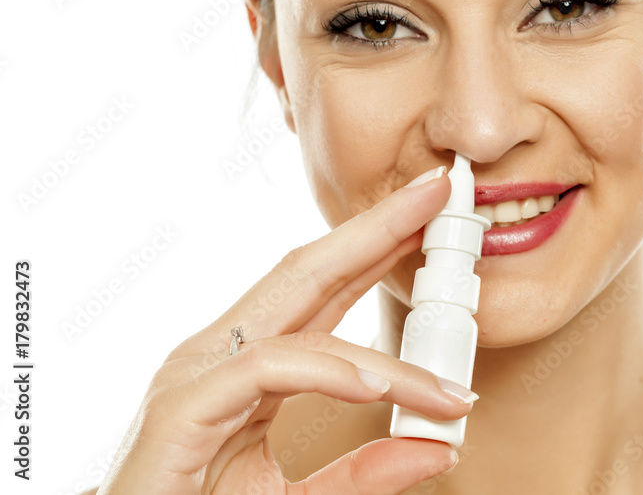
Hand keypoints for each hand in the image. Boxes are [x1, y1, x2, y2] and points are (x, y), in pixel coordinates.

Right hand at [97, 166, 474, 493]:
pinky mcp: (179, 409)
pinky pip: (263, 368)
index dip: (376, 248)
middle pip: (308, 272)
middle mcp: (220, 355)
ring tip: (448, 379)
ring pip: (301, 321)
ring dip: (381, 342)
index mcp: (247, 365)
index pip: (323, 290)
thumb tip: (439, 448)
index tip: (431, 221)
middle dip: (377, 229)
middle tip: (438, 191)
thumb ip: (361, 473)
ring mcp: (196, 374)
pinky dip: (325, 371)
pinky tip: (374, 385)